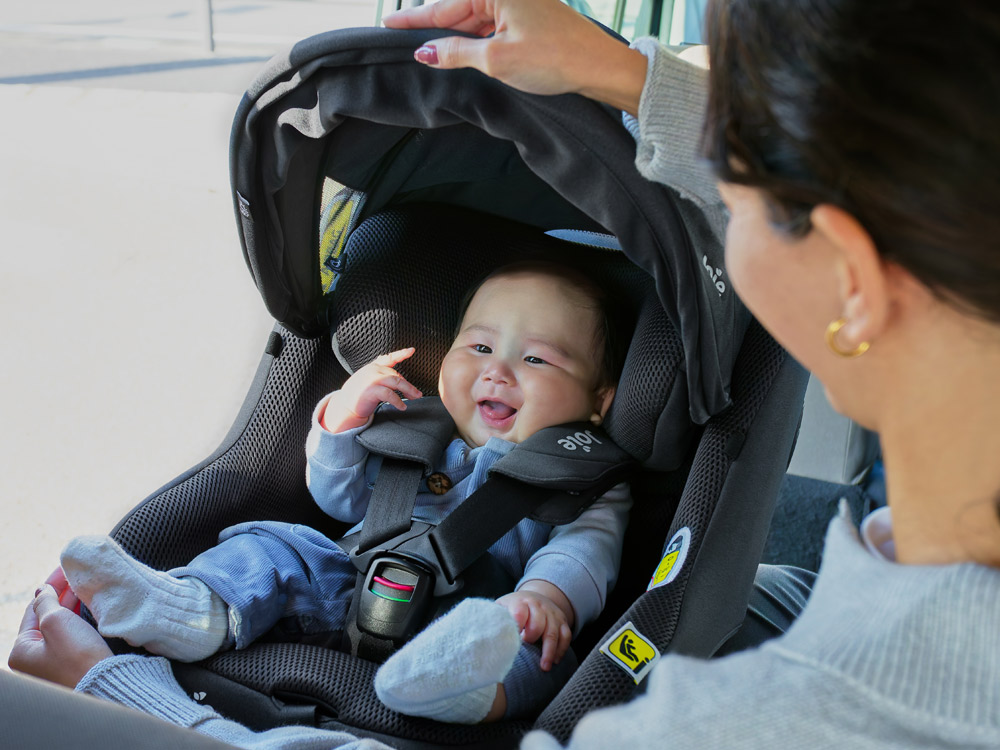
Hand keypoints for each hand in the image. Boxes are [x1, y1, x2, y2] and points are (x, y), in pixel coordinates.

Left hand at [9, 569, 112, 688]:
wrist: (104, 683)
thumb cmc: (77, 656)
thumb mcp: (56, 621)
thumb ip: (46, 602)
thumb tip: (41, 590)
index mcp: (21, 651)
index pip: (32, 609)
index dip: (49, 587)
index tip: (64, 570)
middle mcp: (33, 659)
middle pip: (45, 617)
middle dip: (61, 596)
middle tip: (76, 577)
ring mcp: (52, 663)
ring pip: (60, 626)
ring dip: (71, 606)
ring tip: (84, 589)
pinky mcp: (71, 665)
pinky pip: (71, 636)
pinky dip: (78, 620)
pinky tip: (88, 608)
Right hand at [321, 348, 423, 432]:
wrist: (344, 406)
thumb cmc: (358, 395)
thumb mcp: (369, 381)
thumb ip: (381, 377)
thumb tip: (400, 382)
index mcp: (373, 367)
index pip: (389, 358)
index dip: (401, 354)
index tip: (412, 350)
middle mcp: (373, 370)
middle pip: (397, 375)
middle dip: (409, 386)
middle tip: (417, 394)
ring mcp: (372, 379)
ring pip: (396, 382)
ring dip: (408, 390)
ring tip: (414, 398)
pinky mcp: (371, 390)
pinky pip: (390, 395)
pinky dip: (398, 402)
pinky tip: (402, 407)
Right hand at [383, 0, 646, 113]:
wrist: (598, 65)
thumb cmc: (554, 58)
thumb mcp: (496, 59)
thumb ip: (456, 52)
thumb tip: (425, 51)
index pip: (444, 7)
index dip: (414, 19)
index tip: (388, 23)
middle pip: (458, 10)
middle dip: (433, 27)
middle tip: (402, 39)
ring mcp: (519, 3)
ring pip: (475, 20)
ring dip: (455, 37)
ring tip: (428, 53)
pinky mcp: (529, 17)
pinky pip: (492, 26)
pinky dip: (475, 40)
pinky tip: (460, 53)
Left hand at [496, 586, 572, 670]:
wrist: (534, 597)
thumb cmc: (514, 608)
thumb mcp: (502, 607)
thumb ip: (496, 619)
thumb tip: (484, 637)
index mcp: (520, 602)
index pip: (520, 612)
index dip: (517, 626)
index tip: (514, 640)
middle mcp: (538, 606)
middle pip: (538, 624)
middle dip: (532, 638)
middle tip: (525, 649)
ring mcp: (552, 614)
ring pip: (553, 632)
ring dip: (549, 651)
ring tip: (544, 667)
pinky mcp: (562, 622)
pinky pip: (566, 636)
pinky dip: (561, 649)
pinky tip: (555, 660)